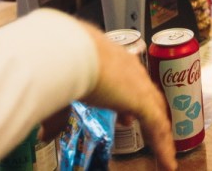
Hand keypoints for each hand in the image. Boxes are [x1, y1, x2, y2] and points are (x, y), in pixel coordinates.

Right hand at [40, 22, 177, 170]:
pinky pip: (157, 128)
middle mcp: (131, 72)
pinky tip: (167, 164)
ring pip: (157, 115)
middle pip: (149, 97)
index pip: (129, 84)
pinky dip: (163, 147)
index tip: (127, 117)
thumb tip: (44, 135)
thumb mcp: (60, 92)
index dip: (130, 103)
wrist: (72, 52)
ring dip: (161, 137)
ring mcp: (139, 86)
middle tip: (152, 132)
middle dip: (150, 115)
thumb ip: (56, 115)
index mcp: (114, 62)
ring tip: (167, 156)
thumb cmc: (62, 63)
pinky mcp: (143, 101)